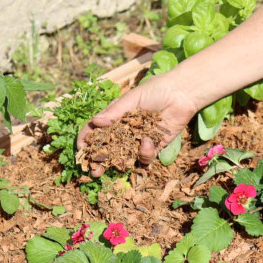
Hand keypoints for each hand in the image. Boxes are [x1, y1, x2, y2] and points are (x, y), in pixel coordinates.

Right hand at [77, 73, 198, 175]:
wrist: (181, 93)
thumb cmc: (155, 90)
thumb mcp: (132, 99)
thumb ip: (115, 112)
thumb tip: (95, 122)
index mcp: (115, 116)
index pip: (96, 129)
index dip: (87, 139)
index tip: (81, 149)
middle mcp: (125, 130)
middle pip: (108, 148)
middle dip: (100, 161)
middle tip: (94, 172)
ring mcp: (138, 139)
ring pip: (126, 157)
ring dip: (120, 163)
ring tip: (118, 165)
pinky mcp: (154, 145)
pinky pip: (145, 156)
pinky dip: (144, 152)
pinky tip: (147, 141)